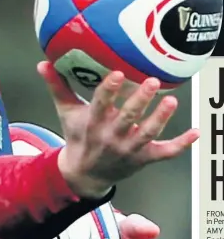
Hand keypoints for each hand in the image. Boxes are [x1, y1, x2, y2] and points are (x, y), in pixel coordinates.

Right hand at [37, 62, 199, 197]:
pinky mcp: (143, 158)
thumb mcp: (66, 113)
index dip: (108, 90)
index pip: (100, 104)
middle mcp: (111, 137)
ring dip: (160, 119)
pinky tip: (196, 132)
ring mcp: (129, 149)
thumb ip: (58, 87)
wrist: (85, 174)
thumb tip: (43, 64)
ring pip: (147, 134)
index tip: (116, 74)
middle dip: (139, 101)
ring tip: (171, 102)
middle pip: (127, 118)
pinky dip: (181, 145)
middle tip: (151, 82)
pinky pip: (164, 153)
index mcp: (93, 123)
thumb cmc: (78, 137)